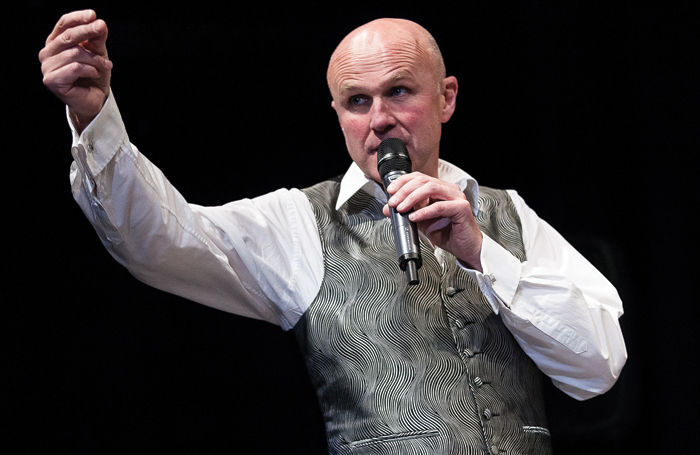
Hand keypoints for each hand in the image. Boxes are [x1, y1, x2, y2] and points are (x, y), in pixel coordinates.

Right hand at [39, 10, 111, 132]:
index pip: (63, 24)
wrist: (95, 100)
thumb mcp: (98, 54)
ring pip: (74, 53)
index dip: (77, 18)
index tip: (93, 15)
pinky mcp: (51, 81)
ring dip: (95, 59)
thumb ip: (97, 39)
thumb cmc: (94, 76)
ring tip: (106, 65)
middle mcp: (47, 53)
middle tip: (102, 27)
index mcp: (56, 43)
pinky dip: (90, 69)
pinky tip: (95, 73)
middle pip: (67, 36)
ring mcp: (47, 67)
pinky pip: (74, 68)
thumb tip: (100, 23)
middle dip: (87, 31)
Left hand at [383, 172, 482, 271]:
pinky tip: (414, 217)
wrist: (465, 248)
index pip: (419, 177)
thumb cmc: (448, 233)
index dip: (403, 181)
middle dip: (404, 190)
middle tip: (393, 202)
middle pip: (423, 181)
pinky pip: (439, 206)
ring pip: (431, 188)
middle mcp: (449, 190)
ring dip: (412, 198)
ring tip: (401, 208)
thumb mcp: (421, 222)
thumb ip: (407, 213)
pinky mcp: (461, 208)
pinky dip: (424, 211)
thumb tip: (389, 209)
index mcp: (441, 189)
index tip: (390, 191)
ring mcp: (457, 197)